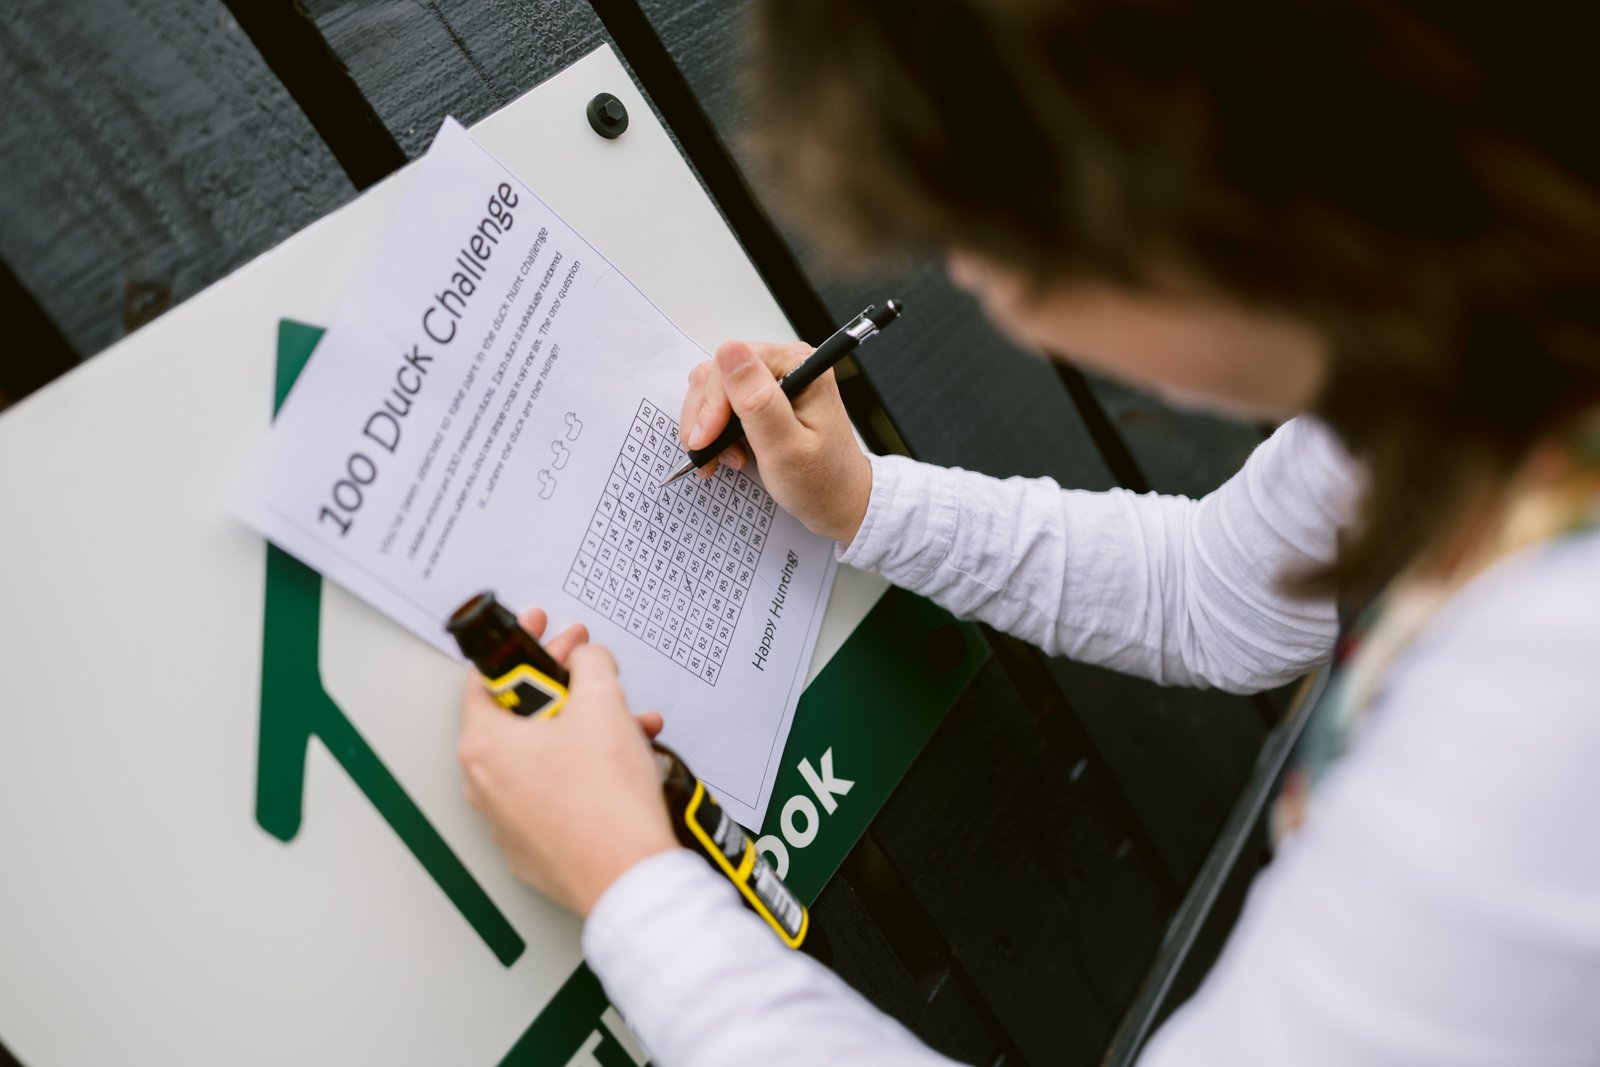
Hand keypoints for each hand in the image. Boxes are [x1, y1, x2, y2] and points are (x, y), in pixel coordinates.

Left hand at [457, 608, 676, 915]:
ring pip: (542, 756)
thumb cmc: (606, 805)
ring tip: (627, 727)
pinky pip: (552, 792)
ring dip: (584, 731)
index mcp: (484, 746)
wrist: (629, 877)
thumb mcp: (603, 704)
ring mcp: (506, 820)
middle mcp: (484, 785)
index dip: (524, 644)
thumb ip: (591, 664)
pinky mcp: (532, 847)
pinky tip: (619, 765)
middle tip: (592, 677)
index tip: (543, 631)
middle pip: (520, 716)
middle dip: (566, 691)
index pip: (489, 676)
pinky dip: (583, 771)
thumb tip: (587, 658)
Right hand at [678, 340, 872, 543]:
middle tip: (711, 454)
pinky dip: (716, 430)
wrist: (838, 502)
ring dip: (708, 426)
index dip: (713, 403)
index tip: (707, 440)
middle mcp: (787, 365)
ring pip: (715, 389)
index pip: (731, 363)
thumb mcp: (786, 448)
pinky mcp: (764, 397)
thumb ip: (758, 400)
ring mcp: (774, 381)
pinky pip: (723, 403)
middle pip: (718, 374)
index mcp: (799, 366)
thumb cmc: (822, 481)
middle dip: (706, 418)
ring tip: (724, 457)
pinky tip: (727, 452)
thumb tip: (730, 353)